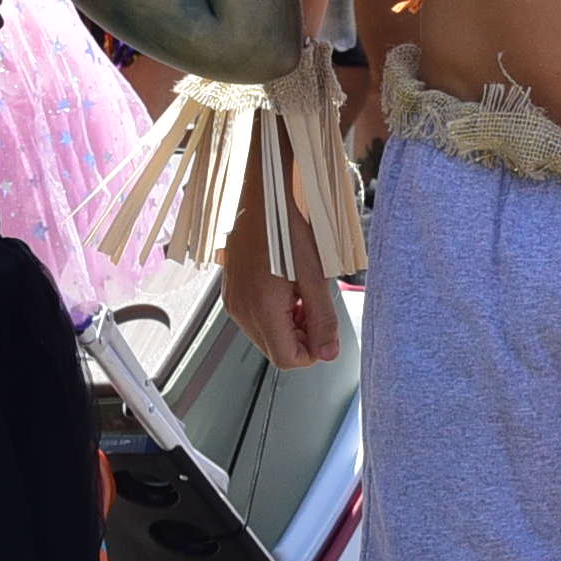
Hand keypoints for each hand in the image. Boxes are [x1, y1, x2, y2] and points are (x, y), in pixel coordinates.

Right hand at [216, 198, 343, 370]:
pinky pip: (255, 318)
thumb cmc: (288, 231)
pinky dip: (274, 313)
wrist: (261, 201)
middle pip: (276, 350)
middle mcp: (241, 312)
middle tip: (315, 305)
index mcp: (261, 310)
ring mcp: (233, 303)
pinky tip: (285, 288)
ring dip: (289, 324)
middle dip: (301, 337)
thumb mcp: (315, 276)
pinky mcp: (231, 294)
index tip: (324, 328)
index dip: (312, 351)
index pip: (288, 359)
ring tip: (300, 293)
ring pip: (266, 336)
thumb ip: (323, 319)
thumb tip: (328, 354)